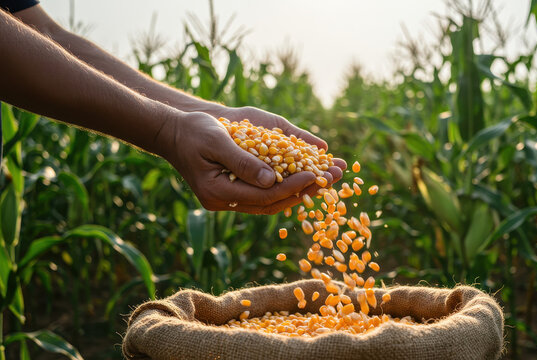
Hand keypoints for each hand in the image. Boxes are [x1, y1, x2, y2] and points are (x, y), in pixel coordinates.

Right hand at [158, 111, 346, 213]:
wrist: (171, 131)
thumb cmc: (192, 131)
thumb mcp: (217, 140)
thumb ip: (243, 161)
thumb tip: (271, 178)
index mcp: (218, 193)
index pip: (264, 195)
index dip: (292, 186)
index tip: (317, 175)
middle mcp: (224, 202)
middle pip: (272, 203)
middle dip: (305, 190)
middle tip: (333, 178)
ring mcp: (228, 200)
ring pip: (271, 201)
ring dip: (300, 189)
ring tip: (328, 177)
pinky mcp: (233, 191)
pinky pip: (265, 193)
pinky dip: (286, 185)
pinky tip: (306, 176)